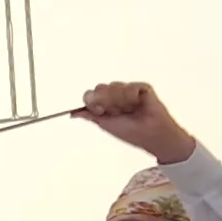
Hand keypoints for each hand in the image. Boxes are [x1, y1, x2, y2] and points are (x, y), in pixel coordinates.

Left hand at [77, 81, 194, 163]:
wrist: (149, 134)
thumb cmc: (130, 132)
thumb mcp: (104, 124)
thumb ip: (89, 115)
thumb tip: (72, 113)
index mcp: (105, 104)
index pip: (90, 94)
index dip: (94, 102)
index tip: (101, 111)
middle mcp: (115, 95)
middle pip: (100, 88)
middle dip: (107, 103)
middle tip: (118, 112)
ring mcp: (128, 90)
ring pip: (113, 86)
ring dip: (120, 102)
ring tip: (130, 110)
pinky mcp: (141, 87)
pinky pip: (129, 87)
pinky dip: (132, 99)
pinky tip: (139, 105)